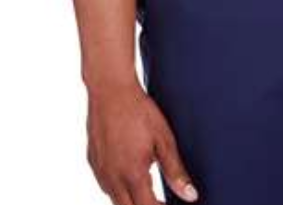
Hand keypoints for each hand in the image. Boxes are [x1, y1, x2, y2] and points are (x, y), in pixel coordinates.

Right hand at [86, 80, 198, 203]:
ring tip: (148, 186)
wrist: (110, 89)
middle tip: (161, 200)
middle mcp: (112, 178)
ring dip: (131, 199)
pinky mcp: (93, 163)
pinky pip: (106, 185)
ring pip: (115, 200)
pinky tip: (130, 173)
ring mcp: (100, 172)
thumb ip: (175, 171)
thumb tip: (190, 196)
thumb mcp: (164, 139)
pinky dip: (119, 187)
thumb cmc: (139, 110)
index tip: (168, 204)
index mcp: (132, 174)